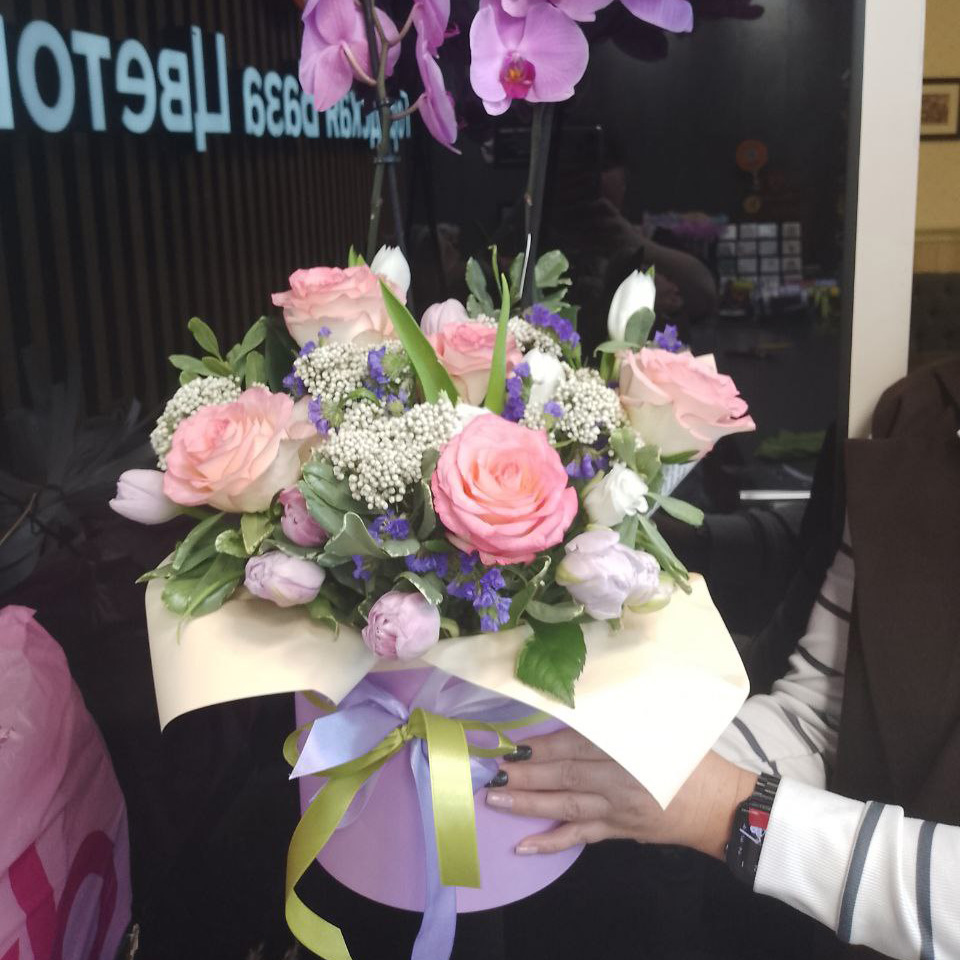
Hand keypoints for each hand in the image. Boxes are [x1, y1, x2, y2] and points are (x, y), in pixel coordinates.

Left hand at [485, 730, 757, 857]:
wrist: (720, 805)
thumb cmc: (691, 757)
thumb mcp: (665, 724)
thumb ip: (622, 714)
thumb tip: (583, 701)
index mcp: (629, 749)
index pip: (576, 745)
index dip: (543, 745)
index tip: (514, 743)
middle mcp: (619, 781)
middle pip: (565, 776)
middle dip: (526, 774)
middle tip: (492, 770)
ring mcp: (617, 810)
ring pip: (566, 807)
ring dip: (529, 804)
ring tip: (495, 799)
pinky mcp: (618, 831)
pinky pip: (580, 837)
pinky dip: (552, 842)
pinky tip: (524, 846)